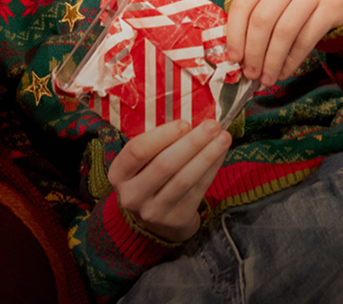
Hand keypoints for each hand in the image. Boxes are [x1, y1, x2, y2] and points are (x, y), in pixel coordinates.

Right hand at [108, 119, 232, 242]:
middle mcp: (132, 195)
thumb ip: (158, 144)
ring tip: (223, 138)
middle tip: (212, 125)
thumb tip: (192, 121)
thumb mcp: (142, 164)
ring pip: (183, 179)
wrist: (156, 221)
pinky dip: (212, 169)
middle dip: (191, 142)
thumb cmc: (150, 179)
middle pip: (164, 165)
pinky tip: (220, 154)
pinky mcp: (176, 219)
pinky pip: (197, 190)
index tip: (185, 123)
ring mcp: (153, 211)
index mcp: (119, 174)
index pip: (137, 150)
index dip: (162, 135)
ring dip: (207, 155)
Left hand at [224, 0, 342, 85]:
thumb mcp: (273, 0)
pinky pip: (306, 39)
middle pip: (263, 19)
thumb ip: (254, 19)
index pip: (244, 3)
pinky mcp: (332, 5)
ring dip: (272, 60)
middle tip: (251, 73)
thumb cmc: (295, 2)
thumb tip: (237, 57)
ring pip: (284, 31)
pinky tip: (284, 71)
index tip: (234, 58)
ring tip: (267, 77)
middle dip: (254, 52)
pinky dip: (291, 60)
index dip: (235, 34)